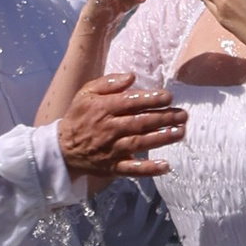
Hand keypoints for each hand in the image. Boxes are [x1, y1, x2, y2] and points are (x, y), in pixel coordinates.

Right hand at [58, 72, 184, 187]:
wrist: (62, 148)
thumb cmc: (79, 116)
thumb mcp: (86, 93)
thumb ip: (108, 82)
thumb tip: (131, 76)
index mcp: (103, 109)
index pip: (130, 102)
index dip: (150, 99)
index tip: (168, 96)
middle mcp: (108, 129)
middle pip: (140, 123)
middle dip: (164, 118)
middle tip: (183, 115)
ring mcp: (111, 150)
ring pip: (139, 143)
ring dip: (162, 138)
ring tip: (180, 132)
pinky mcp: (113, 167)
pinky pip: (132, 169)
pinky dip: (149, 169)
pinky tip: (166, 166)